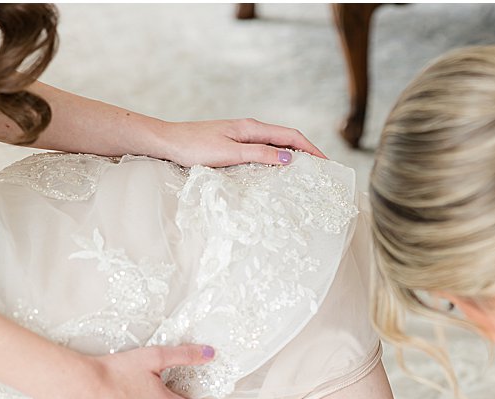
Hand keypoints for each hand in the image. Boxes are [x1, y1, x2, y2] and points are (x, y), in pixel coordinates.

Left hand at [156, 118, 326, 168]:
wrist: (167, 142)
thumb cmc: (194, 147)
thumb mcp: (230, 153)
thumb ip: (260, 154)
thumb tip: (289, 158)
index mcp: (252, 128)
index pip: (291, 136)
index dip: (312, 149)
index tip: (327, 163)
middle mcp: (250, 129)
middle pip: (287, 140)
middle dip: (307, 153)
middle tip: (322, 172)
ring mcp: (242, 137)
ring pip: (276, 146)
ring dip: (293, 158)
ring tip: (306, 174)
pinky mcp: (234, 145)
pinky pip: (264, 151)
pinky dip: (277, 160)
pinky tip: (278, 173)